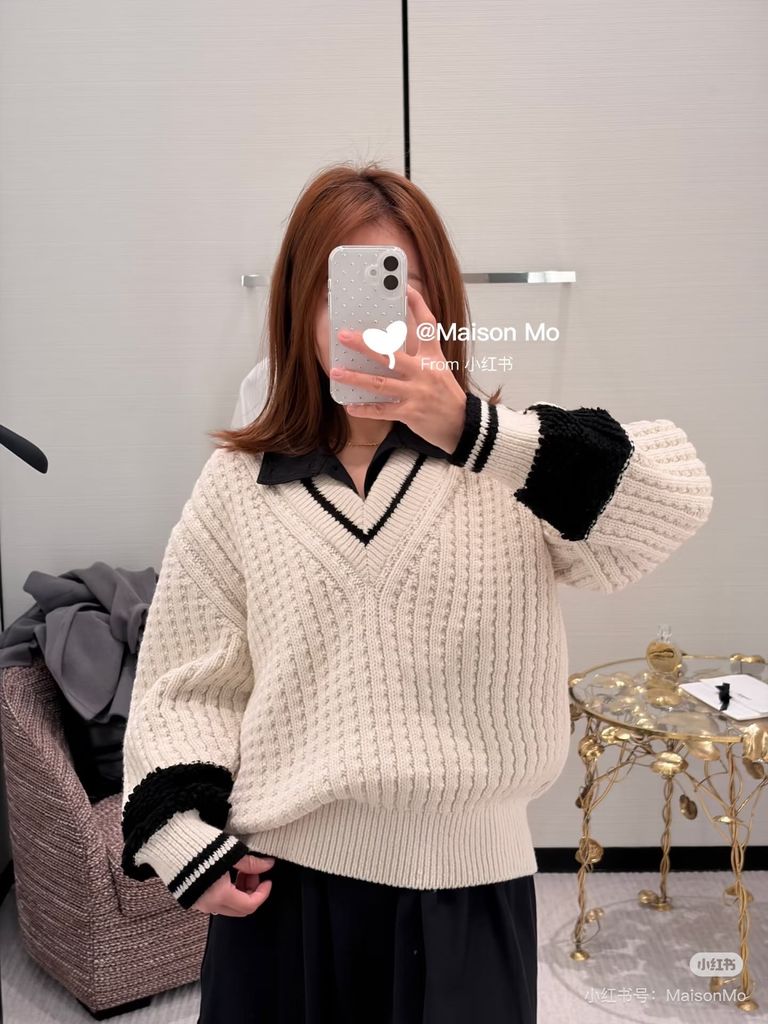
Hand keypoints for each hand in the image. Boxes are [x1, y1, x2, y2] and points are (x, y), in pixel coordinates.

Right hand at [190, 852, 274, 916]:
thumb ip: (251, 863)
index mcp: (220, 895)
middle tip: (253, 872)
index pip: (249, 905)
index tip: (268, 879)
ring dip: (239, 892)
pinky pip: (214, 902)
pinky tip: (226, 874)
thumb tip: (268, 865)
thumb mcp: (231, 851)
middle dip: (251, 892)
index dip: (263, 893)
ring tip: (240, 870)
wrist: (169, 840)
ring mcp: (198, 903)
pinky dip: (226, 892)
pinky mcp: (191, 897)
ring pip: (227, 906)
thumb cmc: (200, 844)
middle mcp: (208, 904)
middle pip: (239, 909)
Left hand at [330, 284, 466, 453]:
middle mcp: (423, 371)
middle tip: (344, 336)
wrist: (463, 425)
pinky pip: (383, 410)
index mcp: (433, 357)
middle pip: (391, 354)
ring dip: (356, 378)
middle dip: (365, 345)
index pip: (427, 325)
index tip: (405, 288)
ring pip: (380, 383)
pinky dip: (365, 408)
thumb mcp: (439, 369)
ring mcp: (416, 392)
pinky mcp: (410, 412)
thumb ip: (419, 355)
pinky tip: (350, 405)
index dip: (417, 304)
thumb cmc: (447, 395)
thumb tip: (391, 343)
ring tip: (336, 372)